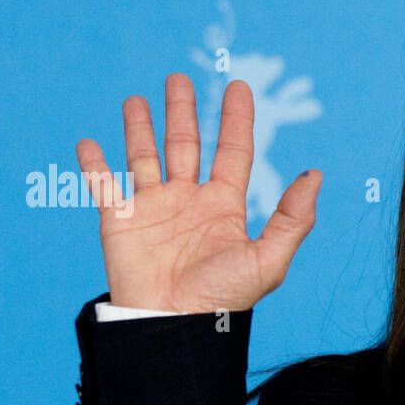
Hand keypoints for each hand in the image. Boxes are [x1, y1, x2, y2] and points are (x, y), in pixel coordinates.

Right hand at [76, 73, 320, 312]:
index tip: (238, 85)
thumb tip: (316, 175)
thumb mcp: (269, 260)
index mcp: (224, 207)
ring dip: (139, 127)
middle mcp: (188, 202)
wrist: (175, 326)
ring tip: (137, 99)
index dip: (237, 119)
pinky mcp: (119, 222)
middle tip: (179, 78)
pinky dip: (93, 165)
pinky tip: (88, 142)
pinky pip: (103, 186)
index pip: (233, 151)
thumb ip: (293, 218)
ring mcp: (153, 209)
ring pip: (144, 156)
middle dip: (182, 111)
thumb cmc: (224, 300)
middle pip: (186, 145)